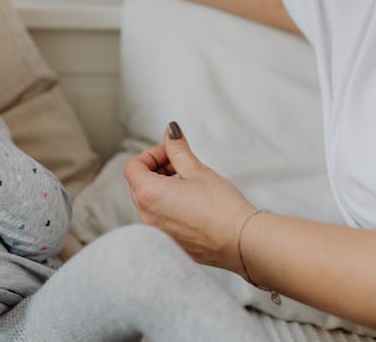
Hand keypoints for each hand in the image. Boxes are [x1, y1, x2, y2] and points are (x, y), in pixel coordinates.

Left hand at [123, 123, 253, 271]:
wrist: (241, 241)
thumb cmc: (222, 208)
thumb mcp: (197, 170)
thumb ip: (177, 149)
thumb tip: (170, 133)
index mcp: (149, 195)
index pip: (133, 167)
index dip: (151, 155)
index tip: (170, 153)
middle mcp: (147, 217)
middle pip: (138, 184)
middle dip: (156, 169)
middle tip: (180, 165)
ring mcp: (157, 233)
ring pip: (148, 202)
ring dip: (162, 187)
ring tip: (189, 184)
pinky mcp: (170, 243)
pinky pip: (160, 219)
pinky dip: (169, 206)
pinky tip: (192, 203)